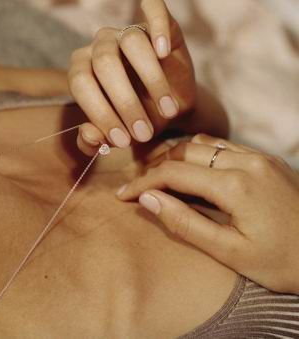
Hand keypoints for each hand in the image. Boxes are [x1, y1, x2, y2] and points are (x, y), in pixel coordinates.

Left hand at [68, 0, 195, 153]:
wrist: (170, 108)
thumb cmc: (135, 120)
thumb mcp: (116, 136)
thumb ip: (93, 140)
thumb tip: (89, 134)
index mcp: (81, 68)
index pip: (80, 82)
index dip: (99, 112)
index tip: (123, 140)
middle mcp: (99, 45)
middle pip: (104, 62)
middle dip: (125, 103)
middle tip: (144, 133)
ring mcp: (127, 31)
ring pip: (131, 41)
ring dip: (151, 80)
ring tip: (167, 110)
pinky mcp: (158, 23)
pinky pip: (154, 7)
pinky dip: (157, 25)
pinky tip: (163, 52)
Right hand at [117, 133, 298, 293]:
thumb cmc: (282, 262)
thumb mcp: (230, 252)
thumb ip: (185, 223)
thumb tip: (148, 200)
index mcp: (235, 185)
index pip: (172, 173)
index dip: (143, 183)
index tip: (123, 196)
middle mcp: (246, 162)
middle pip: (183, 151)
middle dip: (154, 166)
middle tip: (137, 186)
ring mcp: (258, 157)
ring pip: (201, 143)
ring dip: (175, 155)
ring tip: (156, 175)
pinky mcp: (266, 159)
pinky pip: (222, 146)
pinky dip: (198, 154)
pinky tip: (190, 170)